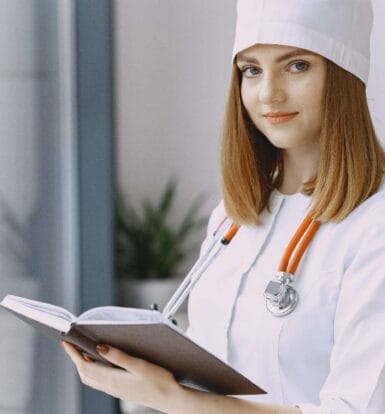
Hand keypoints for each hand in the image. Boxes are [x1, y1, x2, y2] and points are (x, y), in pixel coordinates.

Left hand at [62, 341, 182, 412]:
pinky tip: (100, 363)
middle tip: (72, 344)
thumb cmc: (159, 381)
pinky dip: (93, 370)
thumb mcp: (139, 365)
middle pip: (85, 373)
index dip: (73, 354)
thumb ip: (118, 356)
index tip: (66, 342)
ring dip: (83, 365)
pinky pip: (100, 381)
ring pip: (91, 378)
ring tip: (82, 351)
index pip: (85, 366)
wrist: (171, 399)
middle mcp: (111, 387)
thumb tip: (99, 347)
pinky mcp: (121, 391)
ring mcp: (115, 390)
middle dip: (75, 358)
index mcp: (113, 380)